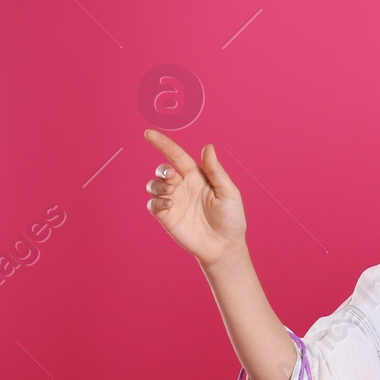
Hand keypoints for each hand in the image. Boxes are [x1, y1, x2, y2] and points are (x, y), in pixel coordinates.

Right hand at [143, 129, 248, 267]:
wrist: (225, 246)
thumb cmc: (231, 218)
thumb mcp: (228, 192)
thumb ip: (216, 171)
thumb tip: (208, 147)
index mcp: (197, 176)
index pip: (177, 156)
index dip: (163, 144)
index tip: (148, 133)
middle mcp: (183, 186)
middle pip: (163, 170)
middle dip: (162, 169)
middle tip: (172, 176)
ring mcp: (173, 201)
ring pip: (153, 185)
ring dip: (158, 184)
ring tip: (172, 192)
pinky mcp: (166, 217)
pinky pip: (153, 204)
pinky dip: (157, 201)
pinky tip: (169, 205)